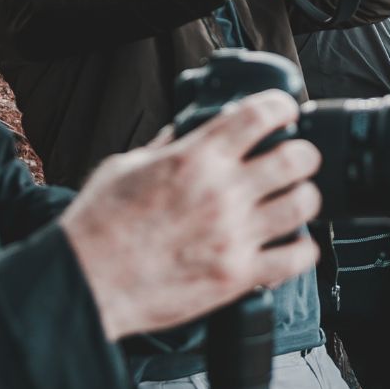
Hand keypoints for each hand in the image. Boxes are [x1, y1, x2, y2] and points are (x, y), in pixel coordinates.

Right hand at [60, 91, 321, 340]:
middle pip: (297, 158)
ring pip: (304, 204)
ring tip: (294, 200)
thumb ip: (164, 147)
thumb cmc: (98, 227)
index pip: (259, 115)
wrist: (85, 281)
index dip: (281, 107)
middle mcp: (222, 192)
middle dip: (303, 154)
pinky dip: (302, 248)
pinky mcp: (237, 275)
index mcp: (195, 158)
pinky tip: (292, 243)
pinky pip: (296, 258)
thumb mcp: (126, 166)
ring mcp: (234, 235)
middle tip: (296, 158)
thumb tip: (185, 132)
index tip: (284, 111)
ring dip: (304, 197)